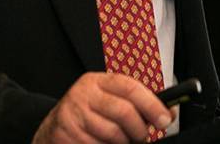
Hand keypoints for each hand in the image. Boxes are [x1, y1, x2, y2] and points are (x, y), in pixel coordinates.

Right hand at [33, 72, 173, 143]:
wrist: (52, 127)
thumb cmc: (87, 113)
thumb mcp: (107, 99)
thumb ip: (135, 102)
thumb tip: (167, 112)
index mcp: (97, 81)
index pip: (130, 87)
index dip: (151, 104)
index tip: (165, 119)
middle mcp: (83, 94)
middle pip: (123, 112)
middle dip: (139, 129)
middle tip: (142, 137)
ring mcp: (72, 115)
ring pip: (112, 134)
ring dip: (123, 143)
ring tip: (122, 141)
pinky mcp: (65, 135)